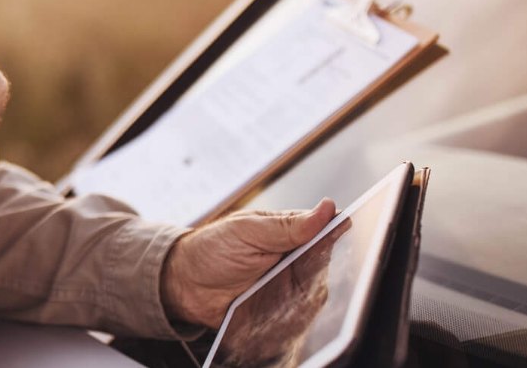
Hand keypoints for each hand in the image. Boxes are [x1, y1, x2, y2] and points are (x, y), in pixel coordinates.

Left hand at [160, 198, 335, 327]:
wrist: (184, 286)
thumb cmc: (211, 249)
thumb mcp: (247, 231)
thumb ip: (287, 225)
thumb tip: (327, 208)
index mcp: (289, 233)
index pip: (325, 231)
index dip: (336, 232)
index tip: (341, 232)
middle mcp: (295, 260)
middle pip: (326, 266)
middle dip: (320, 269)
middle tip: (301, 268)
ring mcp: (289, 288)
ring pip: (316, 293)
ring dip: (308, 295)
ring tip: (285, 291)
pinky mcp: (280, 312)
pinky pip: (299, 317)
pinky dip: (296, 316)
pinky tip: (286, 312)